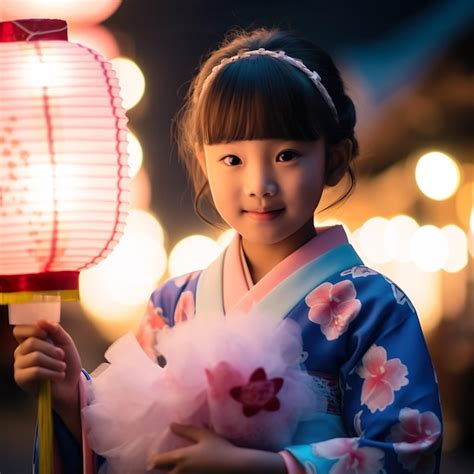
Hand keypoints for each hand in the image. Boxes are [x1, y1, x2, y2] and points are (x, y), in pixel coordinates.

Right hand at [13, 320, 81, 411]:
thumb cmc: (67, 362)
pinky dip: (52, 373)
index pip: (19, 330)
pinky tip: (58, 376)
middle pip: (31, 342)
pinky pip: (35, 372)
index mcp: (30, 341)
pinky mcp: (21, 379)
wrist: (71, 384)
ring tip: (62, 367)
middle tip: (61, 355)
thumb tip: (42, 321)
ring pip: (35, 357)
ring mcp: (19, 366)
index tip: (45, 333)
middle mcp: (21, 352)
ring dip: (54, 362)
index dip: (31, 329)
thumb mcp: (65, 342)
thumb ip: (55, 330)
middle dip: (52, 349)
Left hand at [148, 423, 286, 473]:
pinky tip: (188, 471)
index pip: (157, 462)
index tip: (153, 460)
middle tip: (162, 466)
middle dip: (160, 471)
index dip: (153, 461)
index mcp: (181, 458)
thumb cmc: (222, 449)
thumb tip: (171, 425)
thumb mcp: (205, 435)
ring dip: (171, 473)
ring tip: (175, 469)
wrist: (238, 468)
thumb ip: (187, 430)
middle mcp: (181, 473)